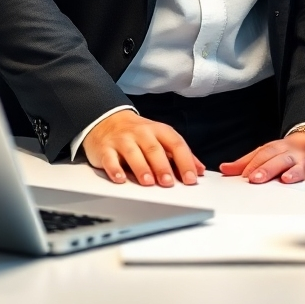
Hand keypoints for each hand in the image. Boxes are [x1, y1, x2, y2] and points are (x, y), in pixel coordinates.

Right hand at [83, 110, 204, 186]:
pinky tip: (120, 179)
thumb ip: (179, 154)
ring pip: (134, 153)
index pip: (176, 144)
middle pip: (154, 149)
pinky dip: (115, 170)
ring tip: (149, 182)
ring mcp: (123, 140)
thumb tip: (199, 170)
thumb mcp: (161, 138)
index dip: (185, 161)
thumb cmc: (139, 134)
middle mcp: (142, 133)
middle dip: (163, 166)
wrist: (108, 121)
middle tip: (169, 183)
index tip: (191, 178)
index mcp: (159, 130)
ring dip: (142, 168)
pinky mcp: (106, 148)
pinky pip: (110, 159)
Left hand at [220, 138, 304, 183]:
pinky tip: (290, 179)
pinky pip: (304, 170)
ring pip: (289, 162)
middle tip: (254, 179)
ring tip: (280, 178)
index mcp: (275, 147)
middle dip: (265, 168)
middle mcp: (287, 150)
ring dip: (283, 170)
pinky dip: (297, 174)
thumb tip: (224, 169)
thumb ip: (245, 163)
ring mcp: (299, 157)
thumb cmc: (284, 155)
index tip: (244, 176)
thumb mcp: (266, 155)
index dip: (253, 164)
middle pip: (274, 156)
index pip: (262, 153)